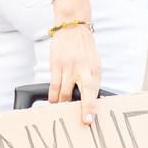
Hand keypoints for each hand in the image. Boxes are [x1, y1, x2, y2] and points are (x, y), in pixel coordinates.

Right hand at [48, 0, 100, 124]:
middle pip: (77, 95)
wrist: (73, 27)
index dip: (90, 108)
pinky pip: (53, 85)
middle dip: (74, 110)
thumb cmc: (85, 48)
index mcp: (94, 71)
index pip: (93, 93)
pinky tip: (52, 100)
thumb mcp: (95, 64)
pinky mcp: (56, 65)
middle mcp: (81, 70)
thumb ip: (92, 81)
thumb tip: (91, 100)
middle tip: (72, 119)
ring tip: (60, 110)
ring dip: (60, 104)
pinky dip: (52, 95)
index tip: (87, 120)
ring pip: (61, 93)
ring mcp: (67, 67)